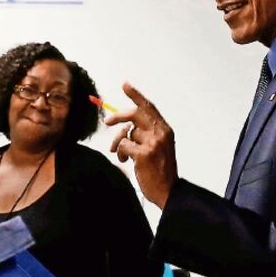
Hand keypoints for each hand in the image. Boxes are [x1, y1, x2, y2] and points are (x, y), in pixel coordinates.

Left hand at [106, 82, 177, 208]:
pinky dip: (121, 153)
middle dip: (118, 116)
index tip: (125, 85)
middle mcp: (161, 133)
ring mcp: (153, 143)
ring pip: (126, 132)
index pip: (149, 107)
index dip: (136, 95)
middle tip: (107, 122)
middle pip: (135, 114)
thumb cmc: (160, 171)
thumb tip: (124, 127)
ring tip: (122, 154)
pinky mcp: (144, 154)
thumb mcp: (158, 148)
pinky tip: (127, 162)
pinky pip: (123, 145)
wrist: (168, 191)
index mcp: (165, 130)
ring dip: (119, 143)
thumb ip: (146, 134)